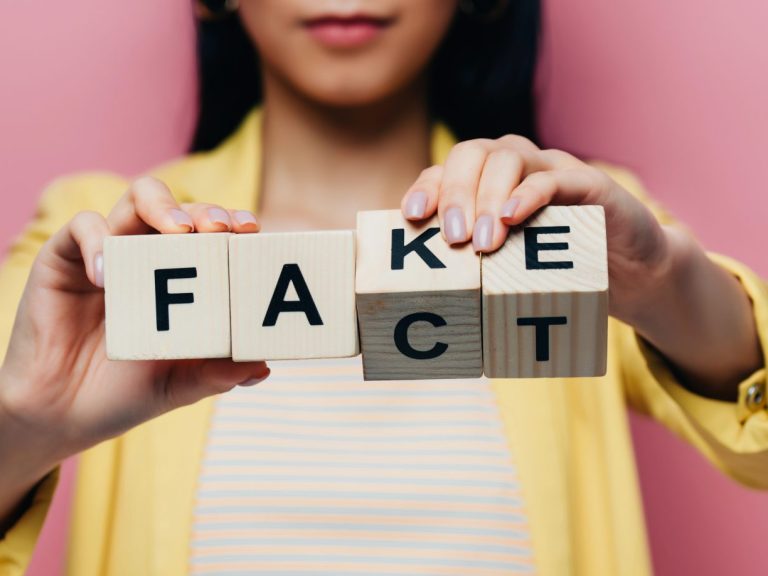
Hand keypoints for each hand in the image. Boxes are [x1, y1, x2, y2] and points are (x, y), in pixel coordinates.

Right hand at [0, 177, 269, 487]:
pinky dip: (97, 242)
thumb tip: (261, 367)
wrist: (62, 414)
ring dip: (163, 206)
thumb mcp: (180, 385)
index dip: (236, 225)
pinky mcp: (67, 258)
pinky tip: (107, 276)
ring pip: (138, 200)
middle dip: (206, 211)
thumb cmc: (127, 392)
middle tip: (220, 228)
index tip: (252, 231)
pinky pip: (82, 228)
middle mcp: (152, 256)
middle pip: (185, 210)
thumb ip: (217, 375)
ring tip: (179, 230)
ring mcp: (112, 253)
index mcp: (186, 279)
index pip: (217, 237)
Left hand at [400, 135, 676, 323]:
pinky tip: (512, 216)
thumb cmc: (554, 268)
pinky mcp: (587, 183)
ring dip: (488, 198)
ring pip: (507, 158)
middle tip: (454, 238)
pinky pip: (553, 177)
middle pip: (472, 154)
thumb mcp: (506, 264)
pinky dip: (528, 193)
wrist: (626, 273)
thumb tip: (423, 292)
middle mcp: (514, 166)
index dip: (426, 188)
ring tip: (483, 243)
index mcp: (486, 181)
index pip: (446, 170)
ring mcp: (550, 169)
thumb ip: (473, 262)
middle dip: (455, 193)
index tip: (413, 216)